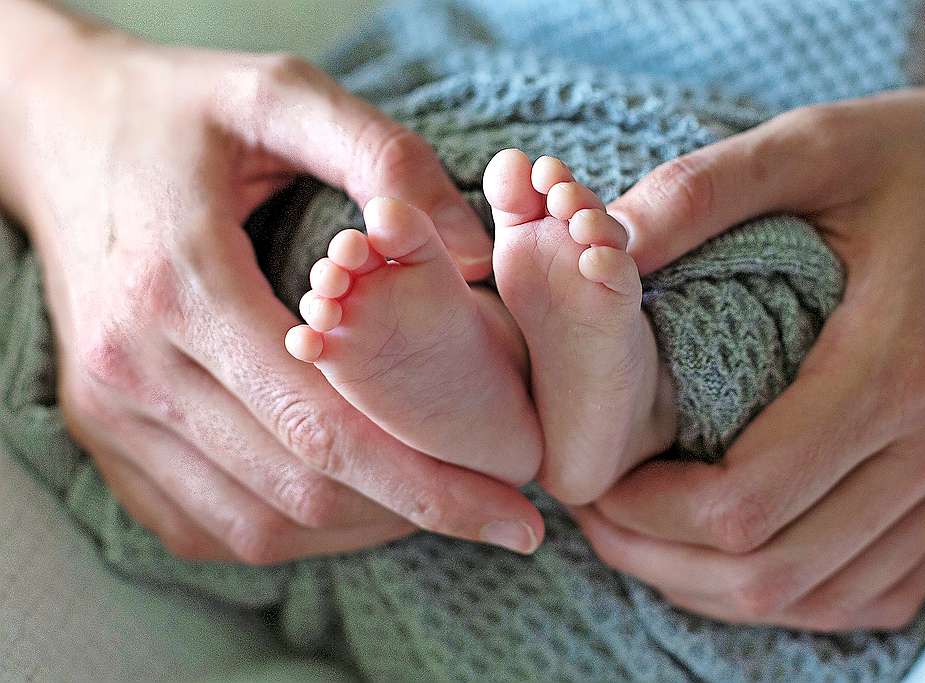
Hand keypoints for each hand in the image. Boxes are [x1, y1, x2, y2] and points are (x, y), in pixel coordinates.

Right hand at [0, 2, 542, 561]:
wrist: (51, 126)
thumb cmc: (176, 111)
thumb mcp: (278, 93)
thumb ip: (382, 157)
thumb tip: (472, 255)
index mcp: (183, 283)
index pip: (323, 422)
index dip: (430, 479)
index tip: (518, 509)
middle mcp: (135, 365)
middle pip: (299, 485)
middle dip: (419, 514)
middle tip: (509, 522)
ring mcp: (109, 410)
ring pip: (254, 523)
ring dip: (362, 530)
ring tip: (443, 508)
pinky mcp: (102, 431)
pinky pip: (203, 524)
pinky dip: (289, 534)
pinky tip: (355, 509)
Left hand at [573, 50, 924, 628]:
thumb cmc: (919, 159)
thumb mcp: (812, 144)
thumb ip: (702, 190)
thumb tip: (596, 246)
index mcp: (896, 361)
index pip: (746, 500)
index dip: (645, 510)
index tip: (590, 476)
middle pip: (773, 569)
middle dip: (659, 556)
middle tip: (596, 514)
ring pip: (820, 595)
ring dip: (713, 585)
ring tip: (644, 535)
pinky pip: (876, 590)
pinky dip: (790, 591)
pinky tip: (734, 552)